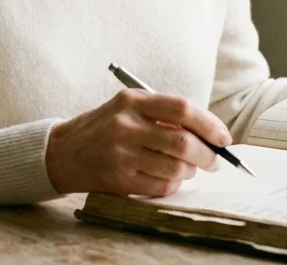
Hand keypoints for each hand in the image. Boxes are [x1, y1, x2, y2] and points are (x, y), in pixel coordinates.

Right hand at [45, 90, 228, 196]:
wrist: (64, 152)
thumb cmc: (105, 127)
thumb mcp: (128, 107)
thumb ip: (164, 114)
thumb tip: (208, 133)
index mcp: (132, 101)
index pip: (182, 108)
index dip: (209, 124)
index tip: (223, 137)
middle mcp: (126, 126)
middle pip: (183, 142)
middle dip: (207, 155)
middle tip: (215, 160)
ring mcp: (121, 154)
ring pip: (175, 168)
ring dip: (191, 171)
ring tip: (190, 168)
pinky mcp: (119, 179)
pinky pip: (161, 186)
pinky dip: (173, 184)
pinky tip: (169, 177)